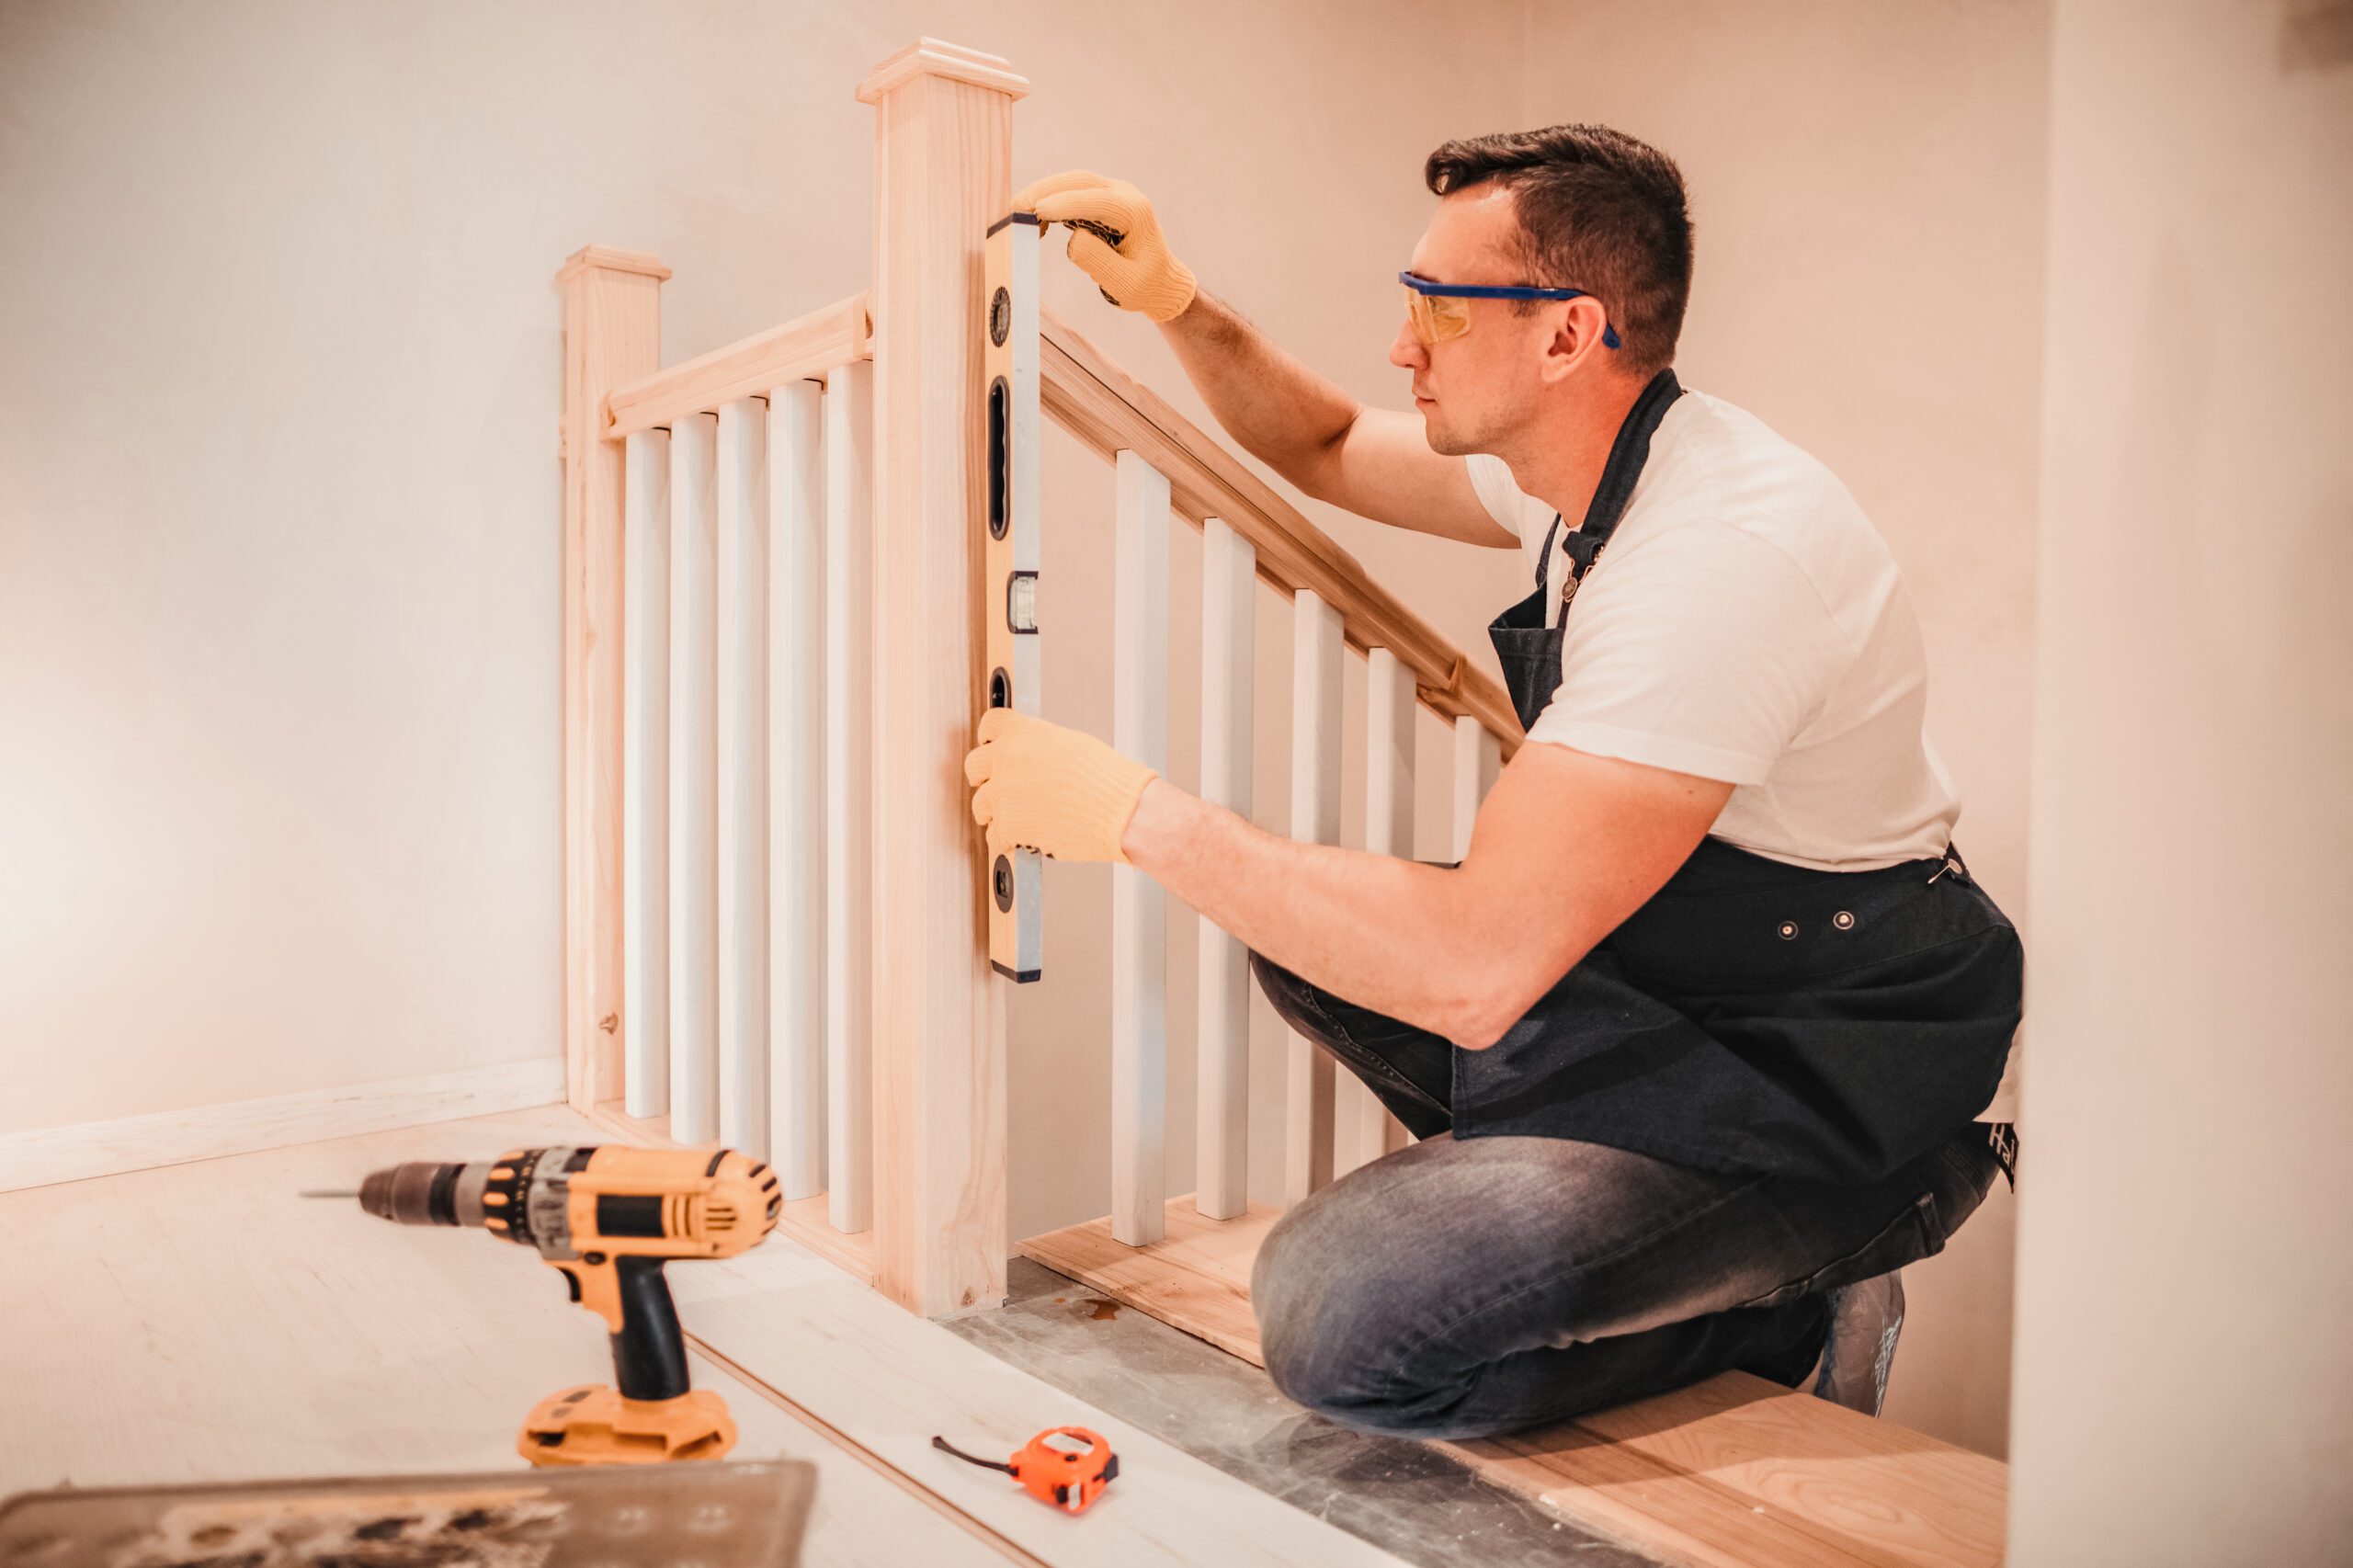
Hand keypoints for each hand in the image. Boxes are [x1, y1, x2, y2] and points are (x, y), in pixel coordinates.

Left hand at [963, 708, 1158, 863]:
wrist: (1120, 811)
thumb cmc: (1106, 778)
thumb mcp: (1070, 743)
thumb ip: (1039, 745)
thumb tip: (1029, 754)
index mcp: (1022, 731)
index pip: (990, 725)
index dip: (990, 738)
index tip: (992, 746)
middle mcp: (1006, 758)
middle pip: (974, 765)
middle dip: (984, 776)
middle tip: (999, 786)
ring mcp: (1003, 793)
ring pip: (980, 803)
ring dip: (994, 810)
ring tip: (1015, 815)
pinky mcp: (1008, 825)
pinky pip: (994, 834)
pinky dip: (1007, 837)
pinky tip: (1024, 835)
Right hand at [1014, 170, 1197, 323]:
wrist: (1160, 281)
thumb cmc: (1144, 286)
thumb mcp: (1126, 285)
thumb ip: (1100, 262)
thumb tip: (1073, 238)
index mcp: (1136, 213)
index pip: (1098, 201)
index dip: (1067, 204)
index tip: (1038, 212)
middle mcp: (1124, 195)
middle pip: (1080, 181)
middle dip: (1045, 191)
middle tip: (1015, 209)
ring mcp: (1111, 194)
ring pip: (1071, 183)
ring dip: (1042, 194)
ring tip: (1017, 216)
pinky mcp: (1099, 200)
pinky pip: (1070, 193)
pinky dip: (1049, 203)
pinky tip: (1034, 222)